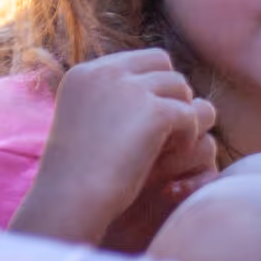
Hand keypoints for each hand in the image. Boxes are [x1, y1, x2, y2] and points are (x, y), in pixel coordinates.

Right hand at [11, 48, 217, 249]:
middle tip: (171, 125)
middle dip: (171, 91)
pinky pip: (190, 113)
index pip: (137, 60)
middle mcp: (105, 73)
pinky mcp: (154, 112)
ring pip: (180, 86)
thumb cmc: (74, 177)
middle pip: (161, 63)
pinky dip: (190, 133)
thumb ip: (108, 104)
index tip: (153, 115)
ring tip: (176, 140)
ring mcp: (131, 89)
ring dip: (183, 112)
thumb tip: (145, 93)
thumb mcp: (83, 128)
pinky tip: (180, 152)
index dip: (153, 84)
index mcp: (84, 74)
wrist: (70, 200)